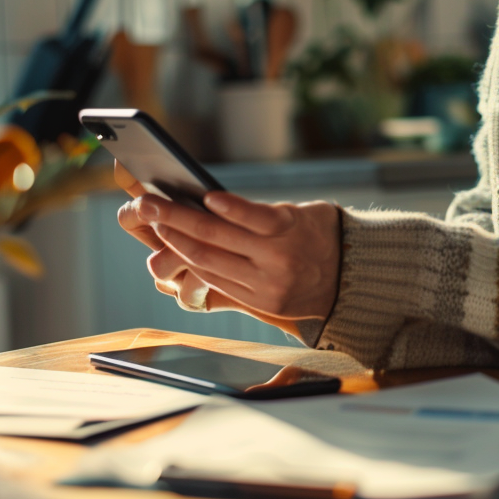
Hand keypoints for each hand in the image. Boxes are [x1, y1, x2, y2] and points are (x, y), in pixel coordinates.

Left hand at [115, 162, 341, 328]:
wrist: (349, 279)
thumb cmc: (319, 234)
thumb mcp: (301, 213)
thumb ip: (261, 213)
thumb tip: (209, 206)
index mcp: (290, 230)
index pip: (251, 217)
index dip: (227, 208)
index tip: (203, 196)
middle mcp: (277, 260)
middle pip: (216, 240)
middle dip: (175, 220)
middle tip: (149, 204)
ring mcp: (267, 285)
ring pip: (209, 264)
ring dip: (177, 243)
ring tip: (159, 224)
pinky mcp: (261, 302)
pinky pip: (218, 282)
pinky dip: (196, 264)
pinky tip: (180, 248)